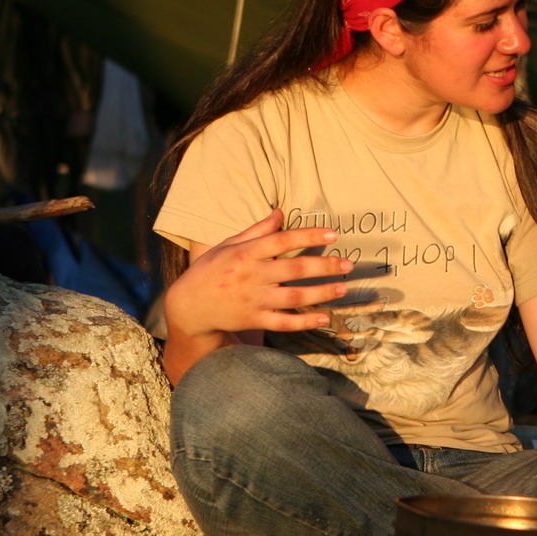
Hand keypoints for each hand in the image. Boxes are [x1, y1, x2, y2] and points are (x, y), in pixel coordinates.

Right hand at [164, 209, 354, 340]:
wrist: (188, 307)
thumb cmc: (210, 271)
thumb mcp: (229, 245)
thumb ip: (257, 231)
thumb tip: (280, 212)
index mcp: (246, 253)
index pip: (282, 240)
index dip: (309, 235)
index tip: (333, 233)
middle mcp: (252, 276)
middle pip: (295, 269)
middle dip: (324, 266)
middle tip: (348, 264)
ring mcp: (253, 300)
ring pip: (294, 297)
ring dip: (321, 293)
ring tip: (342, 288)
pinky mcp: (253, 320)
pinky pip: (284, 323)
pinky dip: (305, 322)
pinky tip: (324, 318)